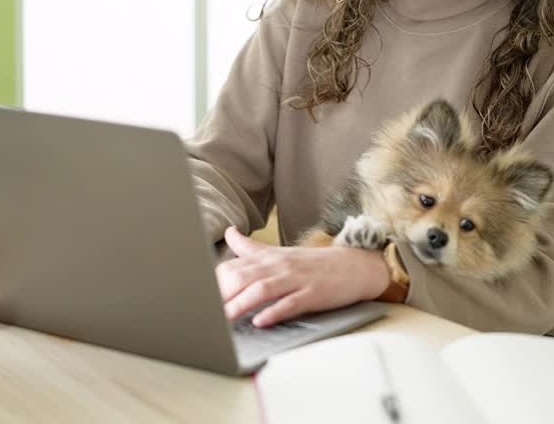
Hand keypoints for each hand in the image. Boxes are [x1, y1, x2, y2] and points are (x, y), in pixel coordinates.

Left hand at [215, 226, 390, 326]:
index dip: (215, 283)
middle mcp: (280, 267)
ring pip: (263, 290)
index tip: (198, 297)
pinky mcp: (313, 294)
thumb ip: (250, 247)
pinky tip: (262, 321)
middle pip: (244, 277)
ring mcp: (297, 280)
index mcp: (269, 258)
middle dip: (222, 294)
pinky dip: (275, 312)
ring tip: (225, 318)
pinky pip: (291, 303)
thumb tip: (229, 232)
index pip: (234, 266)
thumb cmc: (313, 263)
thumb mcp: (279, 253)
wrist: (354, 265)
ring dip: (243, 304)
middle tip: (204, 311)